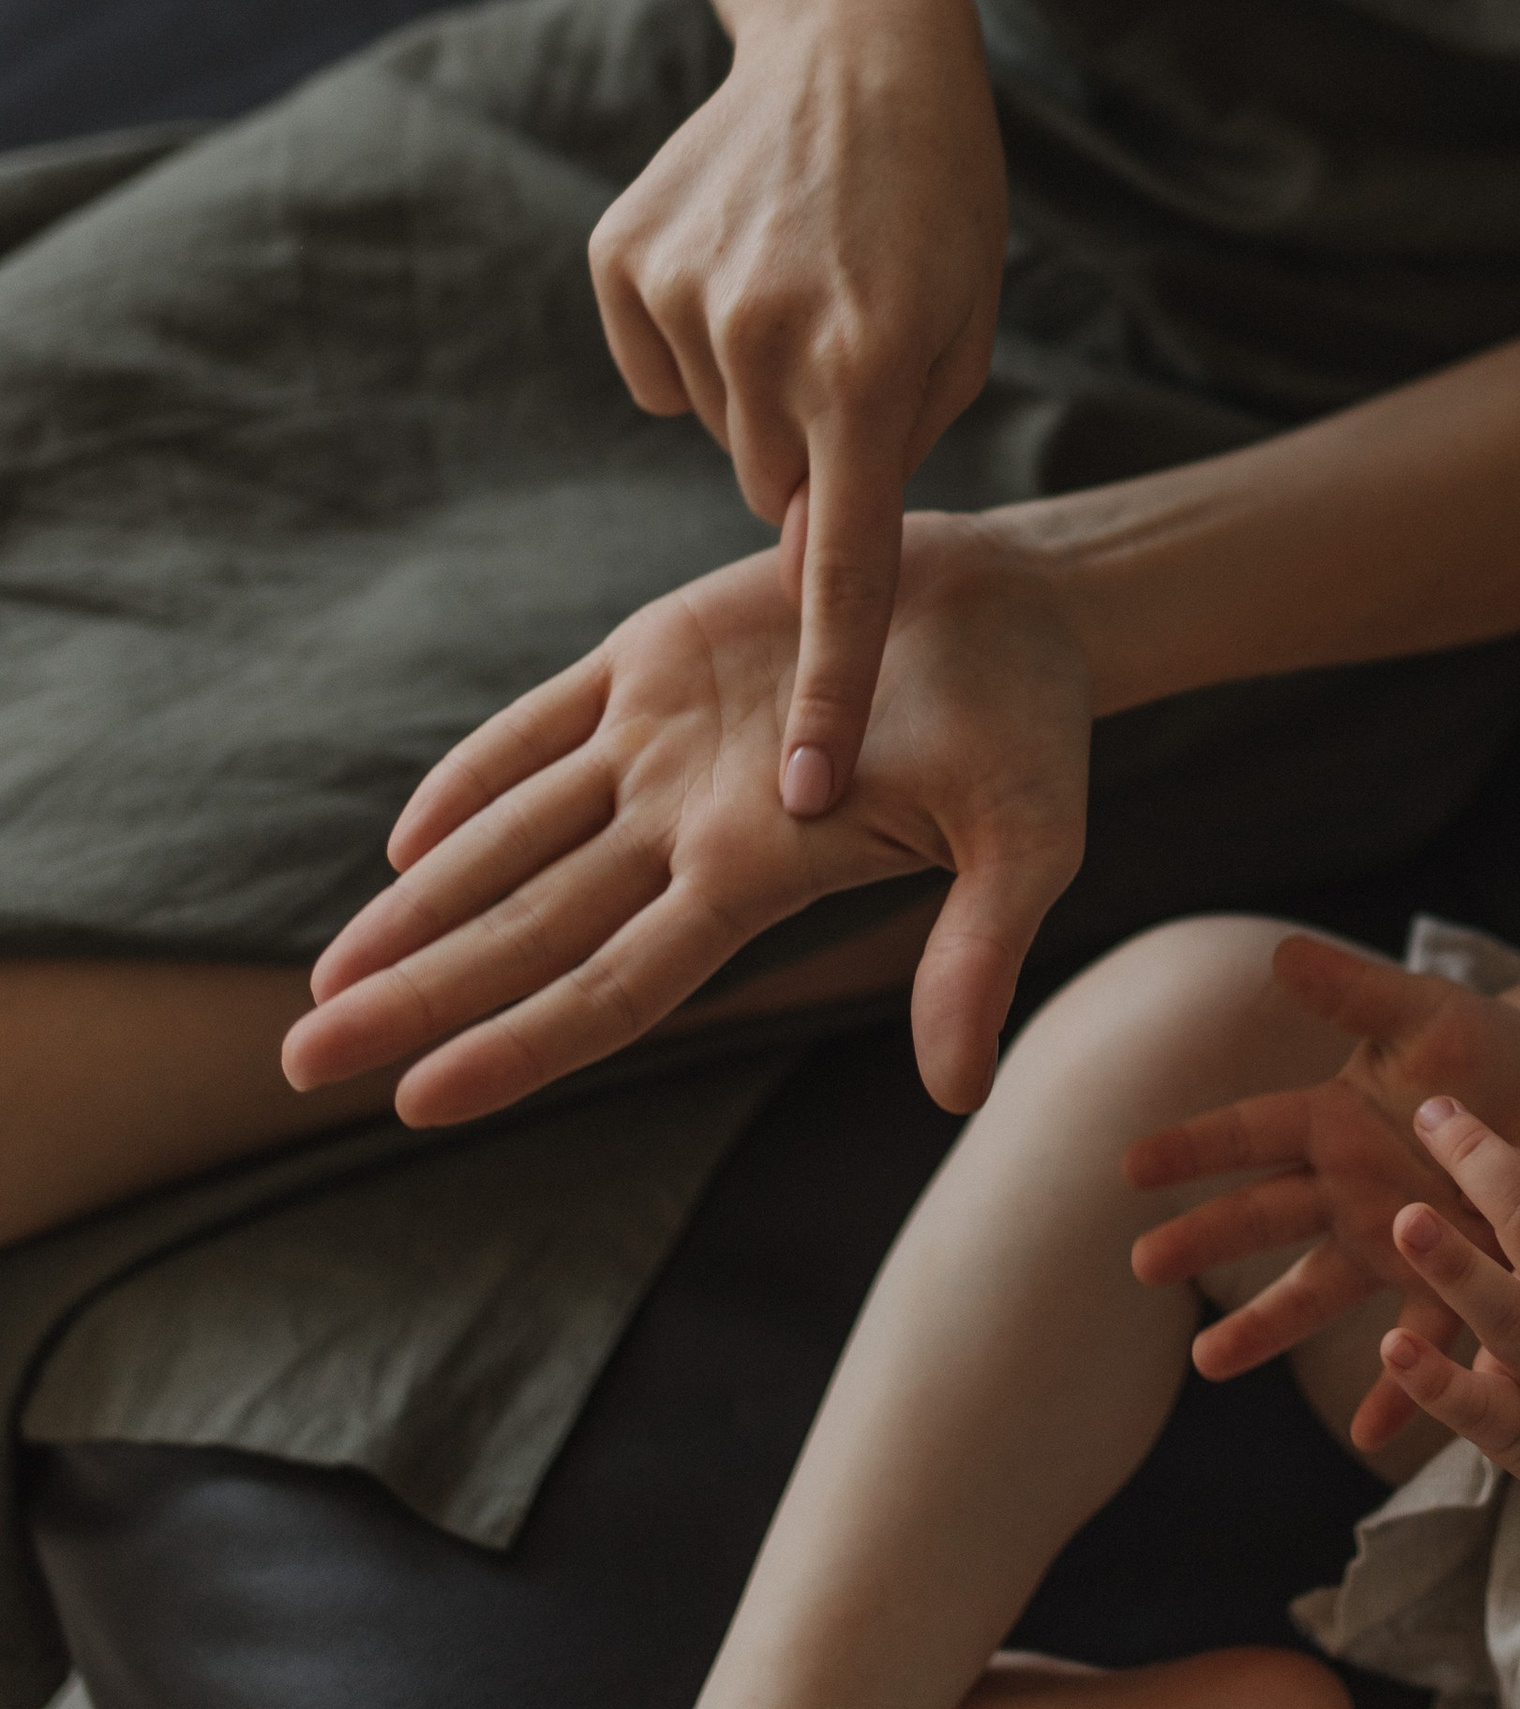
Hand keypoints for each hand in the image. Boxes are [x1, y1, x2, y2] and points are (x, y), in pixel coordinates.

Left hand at [285, 513, 1092, 1126]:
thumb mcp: (1029, 842)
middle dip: (411, 995)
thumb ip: (978, 954)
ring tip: (324, 976)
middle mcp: (689, 829)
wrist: (1024, 608)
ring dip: (416, 907)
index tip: (412, 1100)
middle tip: (297, 1060)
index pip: (609, 987)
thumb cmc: (1033, 729)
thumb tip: (956, 1091)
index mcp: (755, 878)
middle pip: (525, 931)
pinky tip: (405, 837)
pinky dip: (469, 779)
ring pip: (509, 840)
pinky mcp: (659, 656)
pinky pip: (537, 728)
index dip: (512, 1044)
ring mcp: (665, 745)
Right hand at [585, 0, 1008, 820]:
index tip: (807, 794)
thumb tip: (810, 542)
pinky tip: (741, 255)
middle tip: (855, 347)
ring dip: (759, 387)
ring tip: (805, 281)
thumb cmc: (940, 205)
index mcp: (876, 374)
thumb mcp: (962, 333)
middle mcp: (773, 343)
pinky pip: (657, 368)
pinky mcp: (625, 261)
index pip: (847, 571)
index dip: (830, 690)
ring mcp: (688, 297)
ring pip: (714, 428)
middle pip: (772, 493)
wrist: (860, 45)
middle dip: (813, 453)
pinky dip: (697, 334)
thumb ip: (895, 450)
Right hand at [1125, 936, 1519, 1447]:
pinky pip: (1424, 1344)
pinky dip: (1402, 1390)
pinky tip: (1371, 1434)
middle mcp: (1353, 1187)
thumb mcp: (1427, 1015)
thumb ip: (1356, 992)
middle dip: (1206, 1239)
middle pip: (1267, 1216)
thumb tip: (1278, 952)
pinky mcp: (1457, 1283)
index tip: (1129, 1166)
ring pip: (1321, 1292)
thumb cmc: (1491, 1047)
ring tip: (1210, 1364)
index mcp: (1338, 1119)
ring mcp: (1397, 1243)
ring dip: (1268, 1327)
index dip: (1195, 1147)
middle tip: (1143, 1264)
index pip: (1252, 1130)